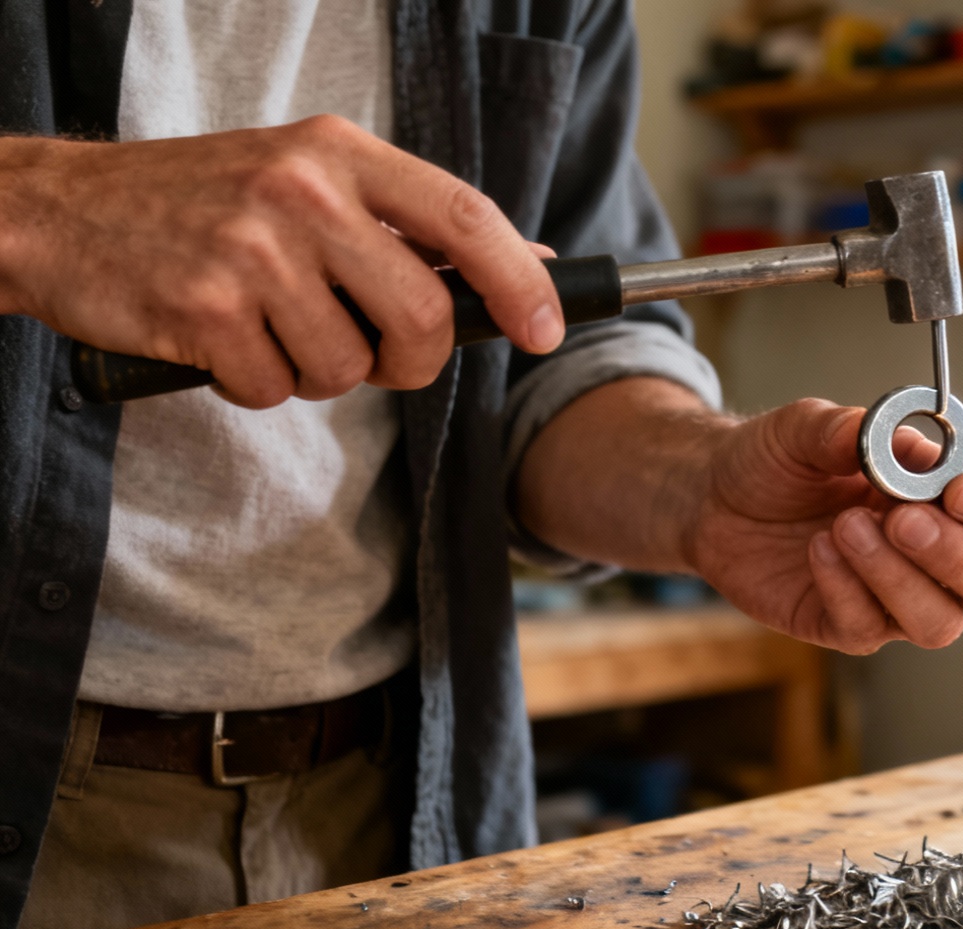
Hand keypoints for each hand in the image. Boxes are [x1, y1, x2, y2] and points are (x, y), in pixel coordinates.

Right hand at [0, 117, 562, 406]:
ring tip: (271, 329)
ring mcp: (251, 249)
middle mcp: (302, 191)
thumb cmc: (206, 205)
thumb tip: (532, 264)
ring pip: (348, 367)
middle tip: (377, 356)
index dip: (521, 282)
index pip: (467, 217)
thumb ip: (412, 223)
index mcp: (341, 153)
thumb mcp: (311, 180)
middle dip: (412, 361)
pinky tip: (222, 342)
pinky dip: (256, 386)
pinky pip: (276, 389)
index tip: (547, 329)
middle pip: (421, 316)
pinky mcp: (203, 307)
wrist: (64, 213)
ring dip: (319, 373)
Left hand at [686, 399, 962, 653]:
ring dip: (896, 576)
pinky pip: (869, 629)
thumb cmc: (778, 460)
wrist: (713, 495)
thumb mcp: (809, 426)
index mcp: (950, 500)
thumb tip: (902, 440)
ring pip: (939, 622)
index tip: (959, 489)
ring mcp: (897, 598)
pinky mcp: (850, 627)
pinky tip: (818, 550)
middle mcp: (939, 558)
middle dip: (958, 557)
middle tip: (902, 519)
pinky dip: (845, 587)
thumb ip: (857, 429)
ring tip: (844, 526)